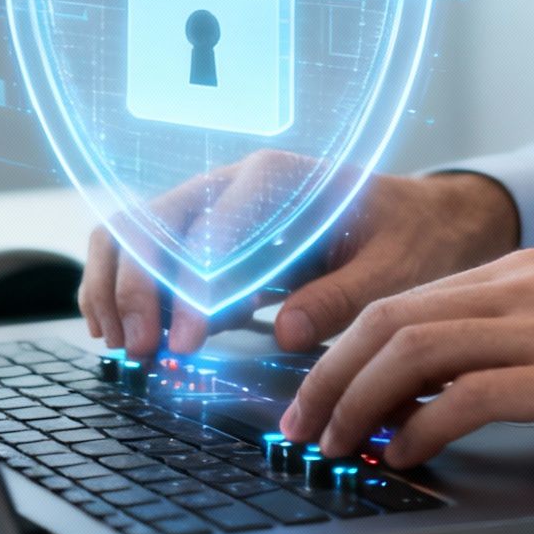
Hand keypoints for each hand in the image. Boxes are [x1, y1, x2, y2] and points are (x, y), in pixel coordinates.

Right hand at [78, 161, 519, 356]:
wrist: (417, 222)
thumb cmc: (409, 239)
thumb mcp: (395, 271)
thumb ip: (342, 297)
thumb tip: (287, 331)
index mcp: (278, 181)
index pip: (213, 229)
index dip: (192, 287)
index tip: (188, 342)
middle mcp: (232, 184)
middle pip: (153, 222)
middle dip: (138, 288)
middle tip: (144, 352)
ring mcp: (211, 209)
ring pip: (133, 232)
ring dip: (116, 288)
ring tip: (122, 347)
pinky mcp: (204, 241)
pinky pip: (143, 255)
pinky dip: (122, 291)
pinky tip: (125, 336)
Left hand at [277, 248, 533, 470]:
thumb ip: (512, 345)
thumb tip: (433, 393)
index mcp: (525, 271)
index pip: (403, 301)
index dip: (342, 349)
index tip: (312, 395)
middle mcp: (527, 285)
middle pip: (389, 320)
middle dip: (327, 377)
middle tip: (298, 429)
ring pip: (414, 352)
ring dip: (357, 404)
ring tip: (334, 449)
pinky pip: (469, 397)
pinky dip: (421, 427)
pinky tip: (404, 455)